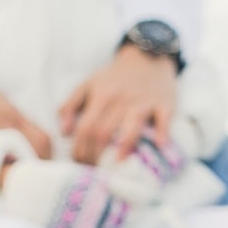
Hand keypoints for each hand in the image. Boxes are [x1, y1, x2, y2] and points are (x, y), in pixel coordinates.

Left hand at [54, 45, 179, 164]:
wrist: (146, 58)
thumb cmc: (114, 78)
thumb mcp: (88, 84)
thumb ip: (70, 105)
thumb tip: (64, 131)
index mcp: (101, 95)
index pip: (86, 127)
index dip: (79, 147)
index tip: (78, 161)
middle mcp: (121, 100)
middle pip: (104, 132)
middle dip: (96, 154)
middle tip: (93, 169)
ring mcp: (143, 102)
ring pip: (131, 128)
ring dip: (123, 147)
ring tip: (116, 163)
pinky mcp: (164, 104)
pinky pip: (163, 119)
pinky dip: (162, 132)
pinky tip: (159, 144)